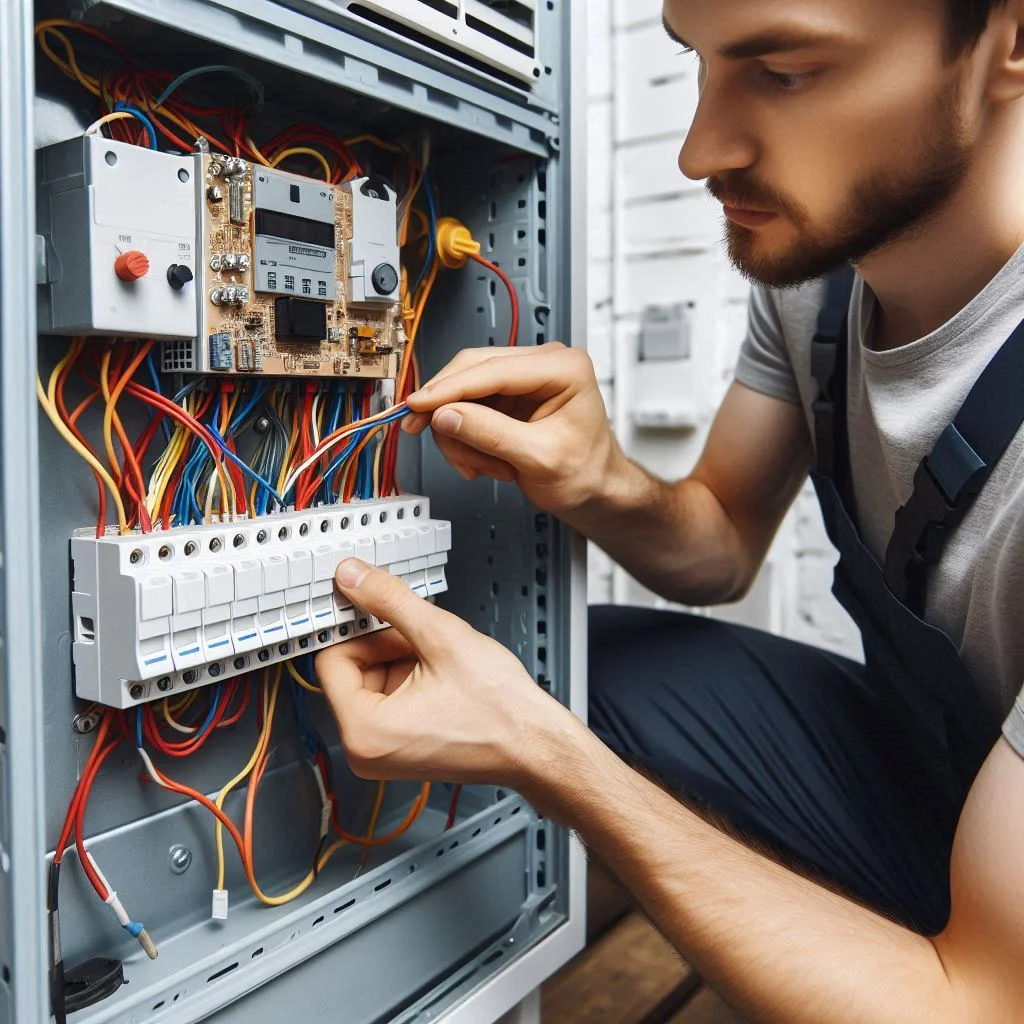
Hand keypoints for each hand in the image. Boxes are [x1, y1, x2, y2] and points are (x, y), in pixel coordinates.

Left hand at [315, 559, 568, 783]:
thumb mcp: (440, 636)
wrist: (536, 744)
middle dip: (386, 645)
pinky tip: (443, 676)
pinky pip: (388, 698)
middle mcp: (365, 749)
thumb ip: (388, 600)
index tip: (381, 611)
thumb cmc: (500, 708)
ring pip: (373, 679)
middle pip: (352, 669)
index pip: (331, 658)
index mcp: (364, 731)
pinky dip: (411, 677)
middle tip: (426, 642)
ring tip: (442, 661)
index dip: (361, 629)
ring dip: (402, 658)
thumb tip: (352, 576)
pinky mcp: (399, 747)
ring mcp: (382, 751)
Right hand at [401, 343, 621, 514]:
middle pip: (471, 371)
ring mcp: (524, 379)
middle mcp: (542, 364)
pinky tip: (484, 461)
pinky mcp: (509, 395)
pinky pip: (469, 408)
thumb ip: (491, 434)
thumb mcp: (539, 458)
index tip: (416, 405)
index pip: (493, 369)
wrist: (594, 489)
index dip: (449, 388)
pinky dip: (467, 438)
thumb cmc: (585, 472)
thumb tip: (446, 416)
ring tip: (484, 467)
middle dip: (450, 411)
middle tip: (424, 433)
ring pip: (464, 392)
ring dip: (463, 435)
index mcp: (563, 368)